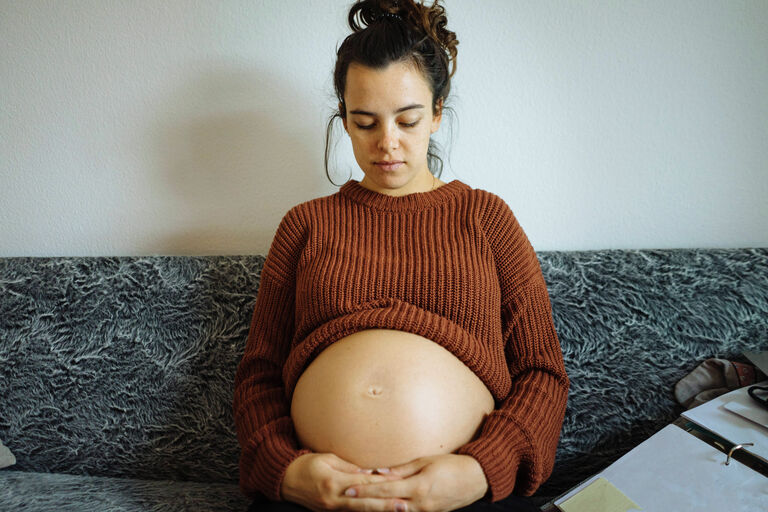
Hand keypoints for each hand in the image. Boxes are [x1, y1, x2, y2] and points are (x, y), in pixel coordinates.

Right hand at [280, 452, 405, 511]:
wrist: (285, 481)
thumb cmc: (307, 464)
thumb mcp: (327, 458)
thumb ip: (349, 466)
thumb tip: (370, 472)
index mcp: (333, 482)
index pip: (363, 483)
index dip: (382, 483)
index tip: (399, 483)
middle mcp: (333, 499)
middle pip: (365, 503)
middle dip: (385, 505)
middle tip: (404, 506)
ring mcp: (332, 509)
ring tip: (396, 511)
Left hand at [340, 453, 488, 511]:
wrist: (476, 480)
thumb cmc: (451, 465)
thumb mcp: (426, 461)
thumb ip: (401, 469)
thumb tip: (379, 472)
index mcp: (418, 487)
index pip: (385, 489)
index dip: (365, 490)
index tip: (348, 489)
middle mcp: (419, 503)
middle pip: (385, 504)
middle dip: (364, 503)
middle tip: (344, 499)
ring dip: (375, 509)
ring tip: (356, 506)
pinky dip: (390, 511)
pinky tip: (378, 509)